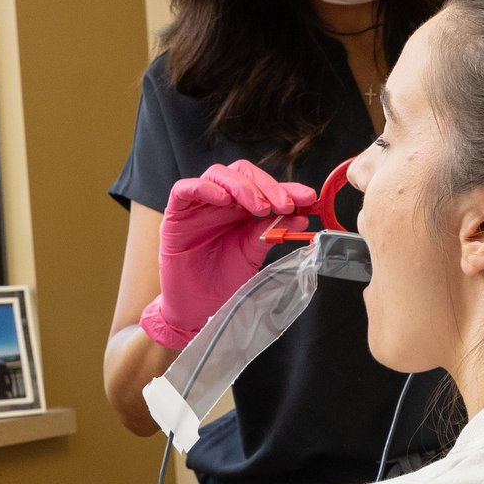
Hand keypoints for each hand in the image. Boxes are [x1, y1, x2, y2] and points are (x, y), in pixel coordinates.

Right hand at [139, 160, 317, 349]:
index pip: (264, 187)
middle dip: (267, 185)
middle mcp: (220, 202)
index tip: (308, 199)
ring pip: (217, 174)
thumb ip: (272, 232)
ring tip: (259, 207)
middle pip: (242, 173)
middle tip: (284, 204)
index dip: (287, 188)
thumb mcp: (254, 254)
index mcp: (241, 209)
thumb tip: (301, 216)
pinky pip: (184, 189)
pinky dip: (205, 189)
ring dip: (242, 186)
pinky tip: (224, 200)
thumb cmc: (223, 282)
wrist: (197, 310)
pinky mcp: (175, 214)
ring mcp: (198, 206)